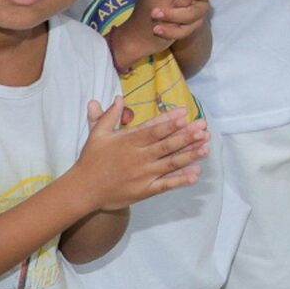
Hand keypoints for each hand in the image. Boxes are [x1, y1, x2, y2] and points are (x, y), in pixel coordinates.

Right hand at [72, 98, 208, 210]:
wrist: (83, 189)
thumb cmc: (91, 159)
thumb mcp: (98, 134)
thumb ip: (109, 115)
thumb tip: (118, 97)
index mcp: (128, 142)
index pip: (153, 130)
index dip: (169, 122)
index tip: (185, 114)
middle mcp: (139, 157)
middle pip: (166, 145)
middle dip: (186, 136)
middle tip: (203, 128)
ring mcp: (143, 175)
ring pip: (170, 164)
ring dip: (189, 155)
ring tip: (206, 147)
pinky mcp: (145, 190)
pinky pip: (166, 184)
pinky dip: (181, 180)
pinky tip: (196, 173)